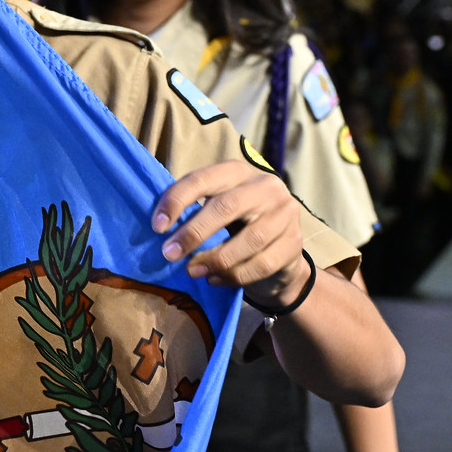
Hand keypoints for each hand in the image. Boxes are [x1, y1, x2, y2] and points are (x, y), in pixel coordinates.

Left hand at [151, 160, 309, 306]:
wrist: (279, 253)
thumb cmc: (236, 226)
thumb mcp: (216, 209)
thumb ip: (193, 210)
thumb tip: (158, 226)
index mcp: (238, 172)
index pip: (203, 179)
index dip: (177, 200)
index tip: (157, 226)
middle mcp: (266, 186)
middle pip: (226, 207)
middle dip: (194, 232)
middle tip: (169, 253)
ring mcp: (285, 214)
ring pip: (249, 240)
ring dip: (215, 259)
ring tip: (192, 270)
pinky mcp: (295, 243)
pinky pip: (261, 264)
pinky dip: (234, 276)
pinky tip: (214, 279)